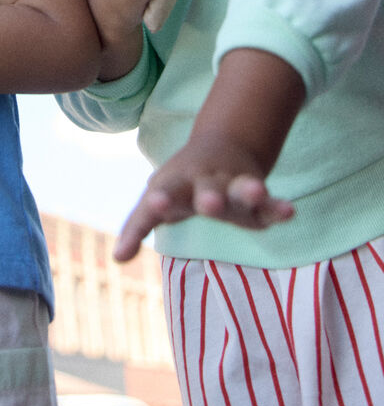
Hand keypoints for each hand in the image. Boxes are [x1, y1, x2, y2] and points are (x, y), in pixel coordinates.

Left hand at [113, 131, 294, 261]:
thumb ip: (137, 227)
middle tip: (208, 202)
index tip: (156, 203)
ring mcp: (233, 187)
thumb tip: (116, 258)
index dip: (160, 202)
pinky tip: (290, 211)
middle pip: (207, 190)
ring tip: (258, 191)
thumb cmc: (181, 184)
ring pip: (241, 189)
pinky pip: (269, 203)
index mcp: (176, 186)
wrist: (220, 147)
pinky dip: (278, 207)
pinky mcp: (258, 198)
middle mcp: (206, 183)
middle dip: (209, 197)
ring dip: (247, 191)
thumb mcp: (158, 197)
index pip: (164, 196)